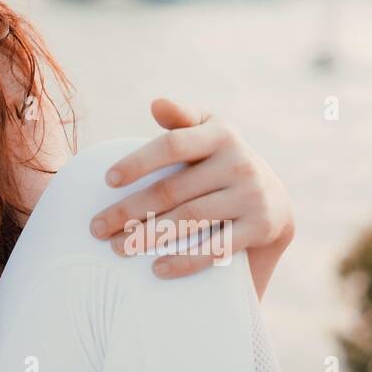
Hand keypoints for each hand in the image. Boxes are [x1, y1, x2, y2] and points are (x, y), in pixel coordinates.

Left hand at [88, 99, 294, 288]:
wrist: (273, 200)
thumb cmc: (221, 161)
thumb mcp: (207, 131)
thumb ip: (180, 117)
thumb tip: (156, 103)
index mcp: (219, 134)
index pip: (172, 144)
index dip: (139, 162)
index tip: (108, 180)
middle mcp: (239, 161)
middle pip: (173, 189)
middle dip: (130, 210)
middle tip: (97, 228)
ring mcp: (252, 195)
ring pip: (191, 219)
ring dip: (149, 236)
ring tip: (118, 248)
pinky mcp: (261, 226)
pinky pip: (217, 247)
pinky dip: (186, 260)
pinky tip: (157, 268)